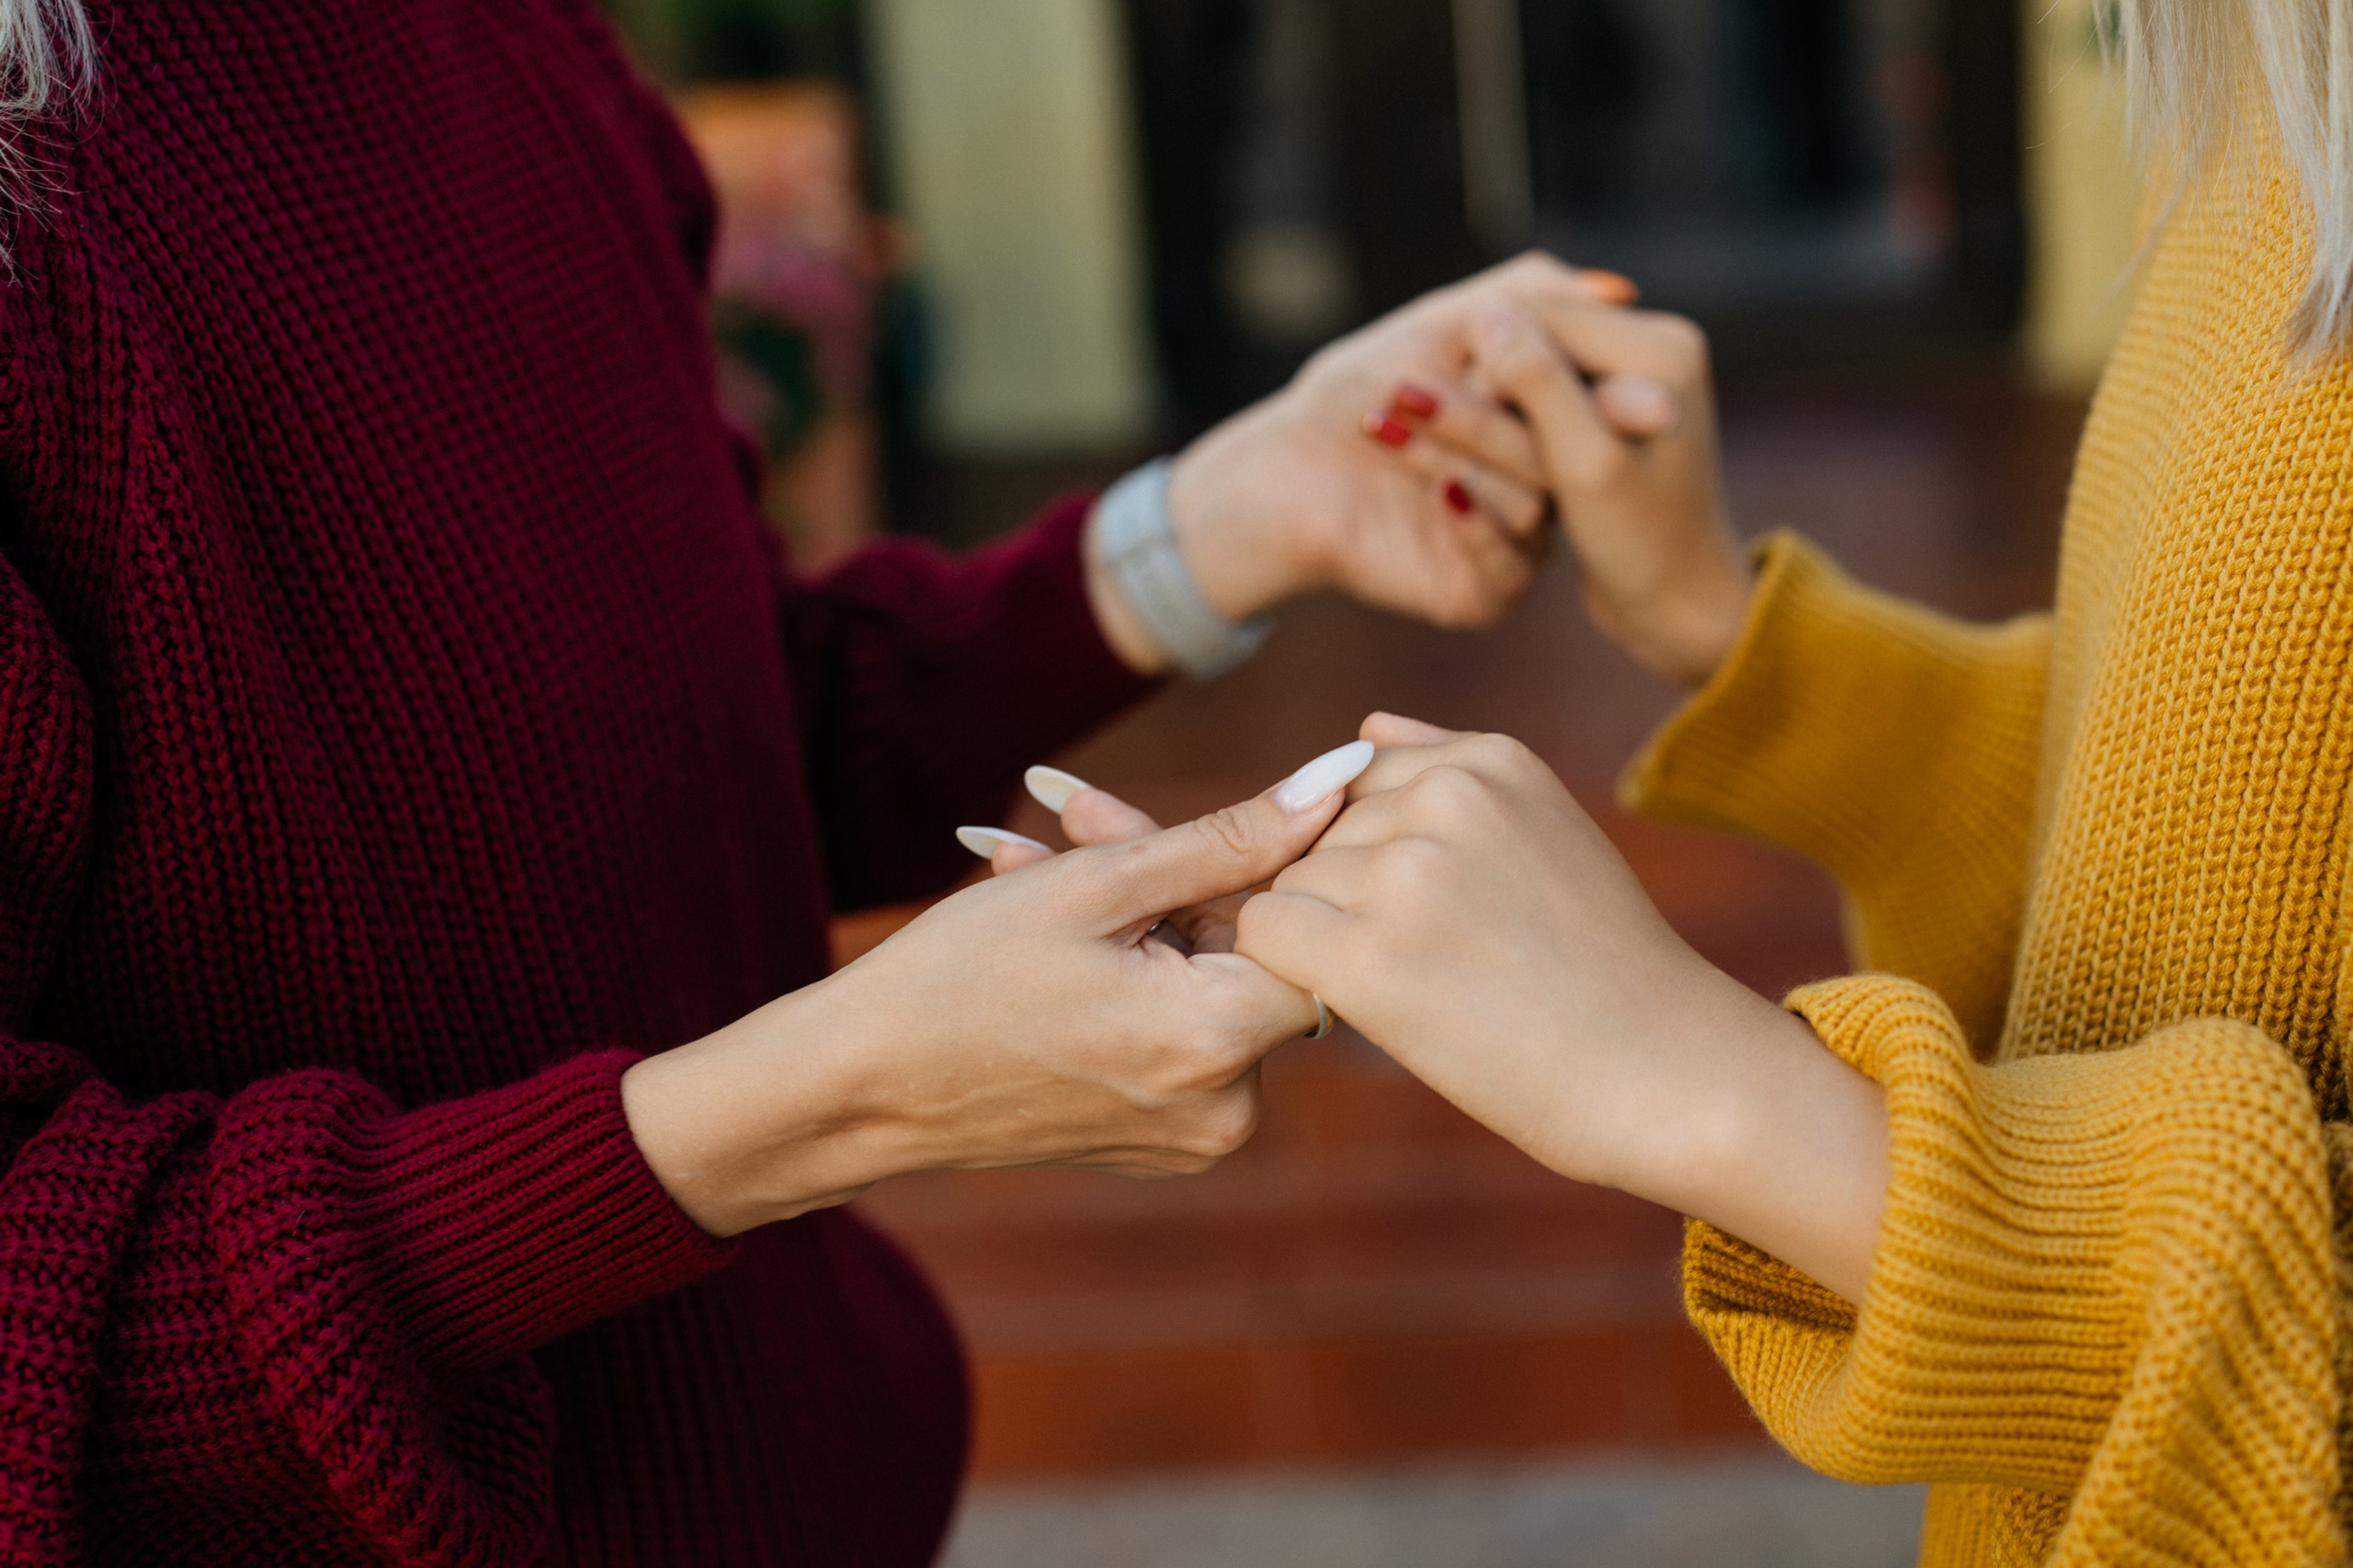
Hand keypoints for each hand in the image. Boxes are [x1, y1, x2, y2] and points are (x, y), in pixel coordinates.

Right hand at [621, 741, 1375, 1236]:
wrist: (858, 1088)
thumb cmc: (958, 976)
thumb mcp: (1095, 886)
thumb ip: (1231, 835)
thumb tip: (1339, 778)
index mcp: (1218, 1043)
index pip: (1312, 930)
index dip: (1263, 859)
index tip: (1187, 821)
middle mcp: (1228, 1109)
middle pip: (1250, 955)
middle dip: (1178, 877)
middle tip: (1077, 816)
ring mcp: (1194, 1135)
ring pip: (1207, 985)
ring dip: (1146, 916)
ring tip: (1042, 860)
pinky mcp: (1159, 1141)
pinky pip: (1176, 1031)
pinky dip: (1134, 973)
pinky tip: (1056, 929)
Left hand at [1086, 254, 1659, 672]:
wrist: (1285, 470)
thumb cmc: (1360, 390)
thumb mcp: (1449, 323)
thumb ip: (1530, 296)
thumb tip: (1618, 289)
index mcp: (1545, 429)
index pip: (1592, 407)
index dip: (1571, 380)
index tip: (1542, 351)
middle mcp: (1543, 489)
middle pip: (1569, 459)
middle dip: (1495, 416)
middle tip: (1424, 386)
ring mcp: (1516, 545)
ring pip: (1535, 506)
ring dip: (1467, 456)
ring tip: (1391, 423)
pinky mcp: (1483, 593)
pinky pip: (1510, 568)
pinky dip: (1476, 524)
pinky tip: (1440, 489)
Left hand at [1234, 714, 1887, 1300]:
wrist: (1666, 1076)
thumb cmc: (1604, 968)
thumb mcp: (1547, 829)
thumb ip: (1450, 770)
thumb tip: (1365, 726)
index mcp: (1489, 759)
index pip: (1359, 784)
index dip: (1373, 861)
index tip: (1434, 917)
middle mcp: (1444, 799)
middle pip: (1317, 836)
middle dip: (1347, 900)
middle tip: (1440, 965)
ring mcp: (1404, 875)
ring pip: (1289, 887)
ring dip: (1325, 942)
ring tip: (1423, 989)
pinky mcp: (1369, 957)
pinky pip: (1267, 935)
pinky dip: (1290, 975)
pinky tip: (1360, 1007)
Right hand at [1457, 302, 1752, 686]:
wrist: (1680, 603)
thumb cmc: (1639, 545)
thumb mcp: (1584, 464)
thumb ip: (1540, 384)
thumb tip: (1490, 314)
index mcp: (1662, 346)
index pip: (1544, 318)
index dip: (1490, 365)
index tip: (1454, 422)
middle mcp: (1657, 345)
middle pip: (1540, 333)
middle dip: (1490, 381)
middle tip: (1439, 433)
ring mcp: (1637, 374)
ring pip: (1538, 362)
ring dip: (1495, 403)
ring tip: (1451, 445)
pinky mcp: (1615, 406)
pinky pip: (1547, 391)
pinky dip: (1514, 420)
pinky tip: (1489, 455)